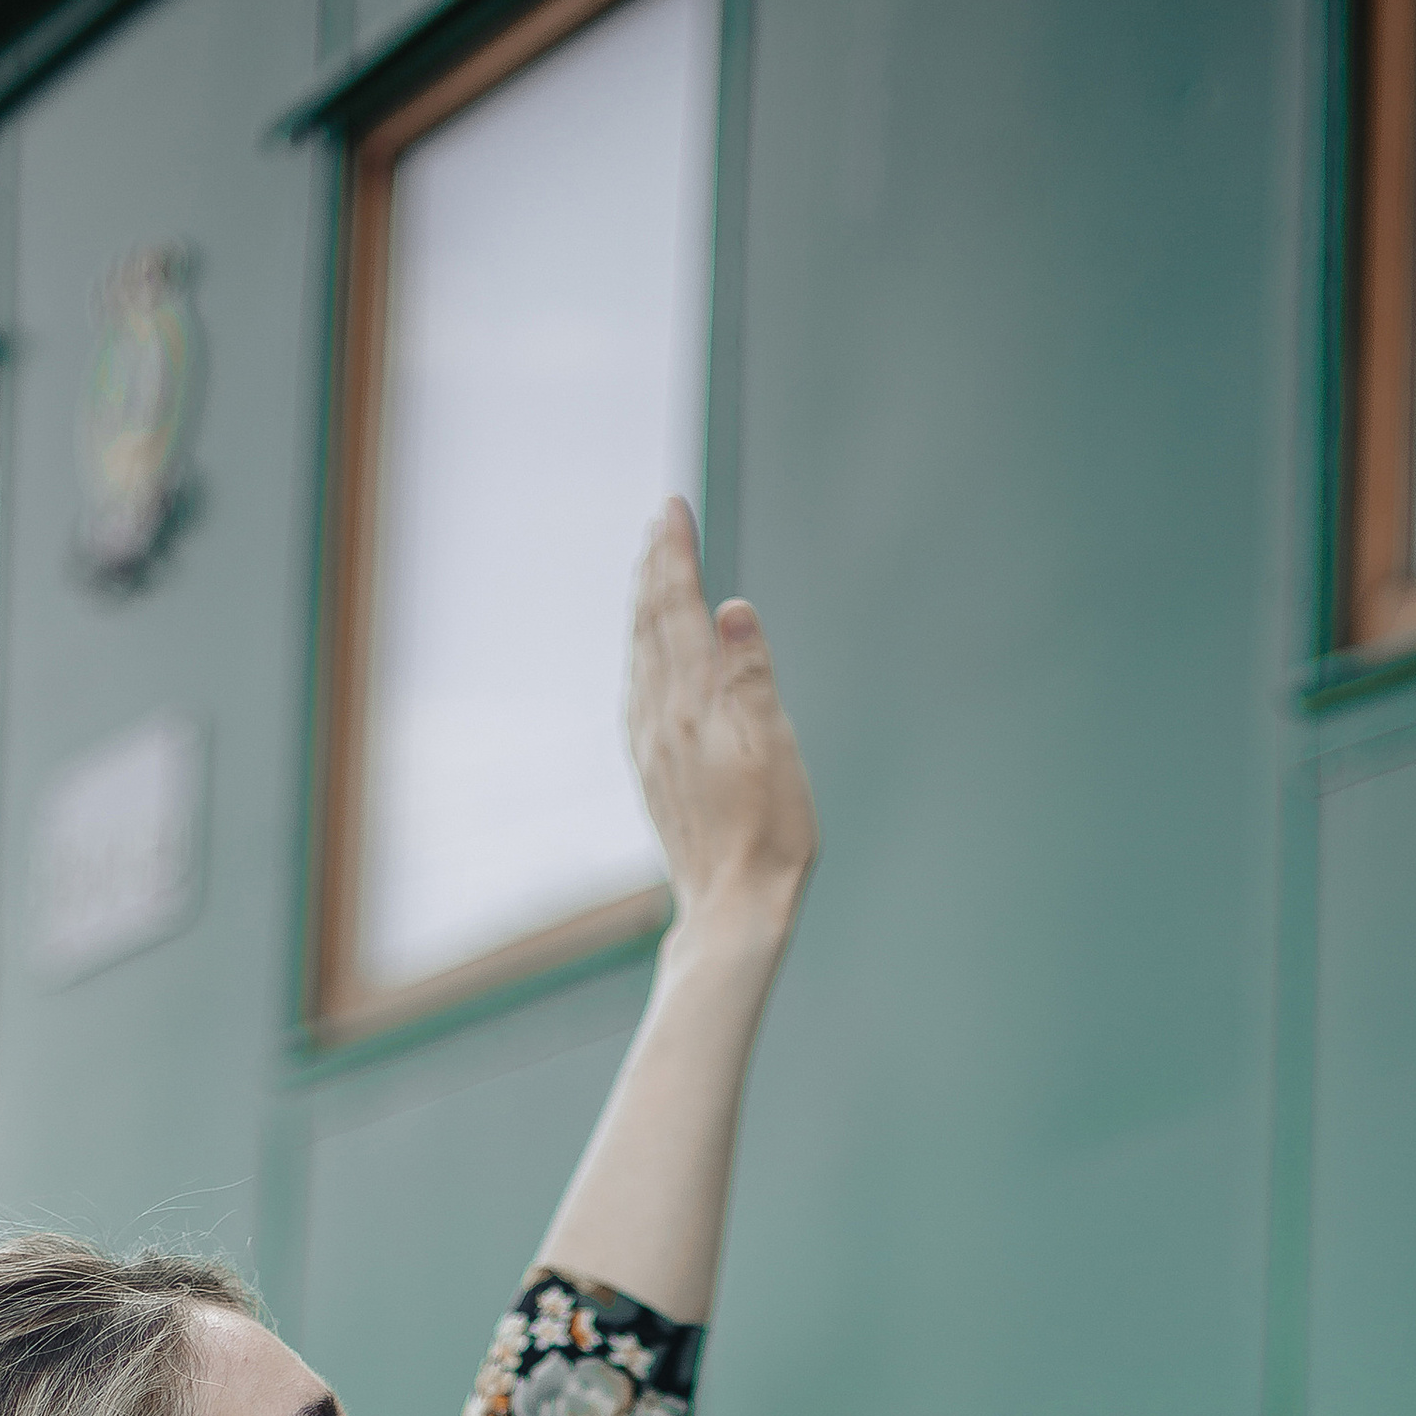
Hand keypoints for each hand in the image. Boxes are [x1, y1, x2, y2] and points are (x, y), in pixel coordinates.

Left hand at [626, 497, 816, 947]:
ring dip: (644, 605)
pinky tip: (646, 652)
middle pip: (650, 623)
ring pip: (640, 655)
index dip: (675, 554)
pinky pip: (638, 691)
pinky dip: (642, 652)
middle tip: (661, 521)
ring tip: (650, 568)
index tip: (672, 507)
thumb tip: (729, 607)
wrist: (731, 908)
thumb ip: (751, 674)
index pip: (678, 608)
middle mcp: (660, 717)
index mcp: (693, 703)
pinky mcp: (651, 770)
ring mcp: (650, 745)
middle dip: (655, 567)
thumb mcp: (777, 747)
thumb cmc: (769, 834)